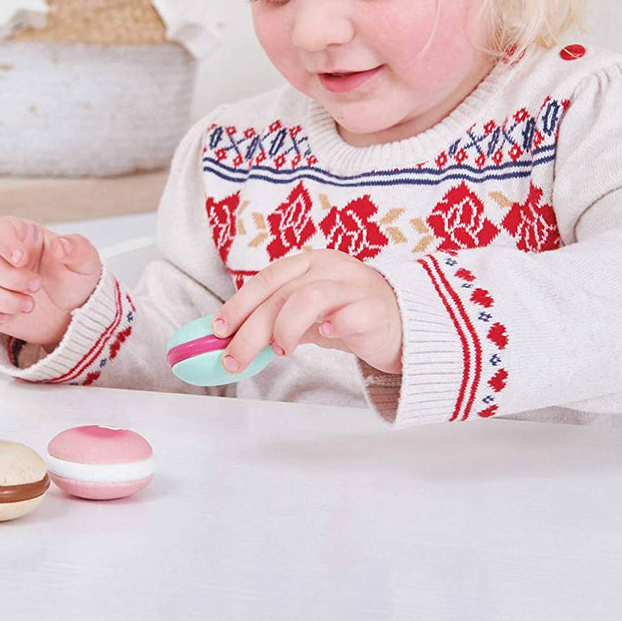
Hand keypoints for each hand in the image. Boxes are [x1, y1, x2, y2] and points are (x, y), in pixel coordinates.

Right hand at [0, 216, 101, 349]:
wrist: (73, 315)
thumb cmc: (75, 282)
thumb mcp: (86, 262)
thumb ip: (77, 249)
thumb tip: (62, 245)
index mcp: (25, 237)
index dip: (5, 242)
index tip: (21, 259)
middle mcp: (3, 256)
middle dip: (7, 277)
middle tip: (35, 287)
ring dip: (1, 299)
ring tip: (29, 305)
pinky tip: (9, 316)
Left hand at [211, 249, 402, 375]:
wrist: (405, 324)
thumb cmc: (350, 317)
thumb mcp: (309, 315)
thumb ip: (276, 320)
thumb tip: (232, 339)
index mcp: (310, 263)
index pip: (266, 280)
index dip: (238, 305)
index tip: (217, 330)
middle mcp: (330, 268)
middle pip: (281, 294)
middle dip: (250, 329)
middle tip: (234, 358)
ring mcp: (355, 286)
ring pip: (310, 297)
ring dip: (286, 327)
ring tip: (282, 350)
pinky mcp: (376, 310)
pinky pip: (352, 315)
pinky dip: (334, 325)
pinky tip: (325, 336)